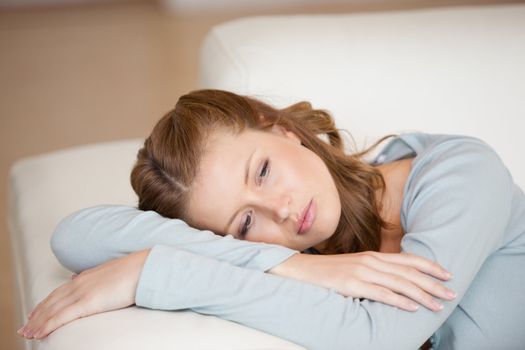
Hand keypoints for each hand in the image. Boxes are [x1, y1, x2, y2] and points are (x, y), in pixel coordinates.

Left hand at [17, 249, 150, 339]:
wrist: (143, 267)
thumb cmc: (134, 272)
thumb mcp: (112, 274)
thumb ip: (99, 279)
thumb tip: (91, 281)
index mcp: (86, 277)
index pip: (59, 292)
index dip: (45, 303)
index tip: (36, 312)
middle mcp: (79, 283)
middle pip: (51, 302)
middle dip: (36, 315)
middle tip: (25, 328)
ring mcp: (82, 292)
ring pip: (52, 310)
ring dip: (37, 323)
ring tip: (27, 334)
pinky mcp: (87, 302)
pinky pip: (61, 317)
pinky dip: (47, 325)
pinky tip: (39, 333)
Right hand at [269, 251, 455, 311]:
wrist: (302, 269)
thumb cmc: (330, 271)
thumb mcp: (355, 266)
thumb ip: (375, 270)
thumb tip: (396, 280)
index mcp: (373, 256)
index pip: (408, 259)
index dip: (430, 265)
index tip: (447, 274)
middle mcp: (371, 261)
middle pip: (409, 272)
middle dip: (433, 283)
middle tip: (452, 293)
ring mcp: (362, 272)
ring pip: (399, 283)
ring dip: (422, 294)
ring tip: (438, 304)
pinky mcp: (352, 284)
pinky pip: (380, 293)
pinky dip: (399, 300)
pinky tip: (412, 307)